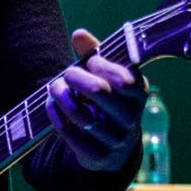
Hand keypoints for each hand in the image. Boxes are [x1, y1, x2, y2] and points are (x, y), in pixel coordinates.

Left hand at [46, 29, 145, 169]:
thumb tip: (79, 34)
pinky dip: (56, 116)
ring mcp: (116, 140)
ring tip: (54, 88)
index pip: (124, 79)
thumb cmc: (109, 102)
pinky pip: (71, 134)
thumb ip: (95, 54)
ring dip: (61, 97)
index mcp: (139, 93)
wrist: (113, 149)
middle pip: (100, 92)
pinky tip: (51, 106)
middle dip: (76, 78)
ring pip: (82, 115)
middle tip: (66, 74)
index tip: (89, 62)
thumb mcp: (108, 77)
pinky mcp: (97, 156)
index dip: (102, 67)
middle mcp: (131, 118)